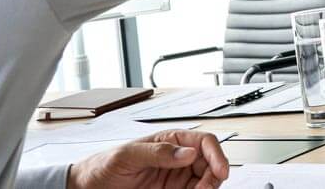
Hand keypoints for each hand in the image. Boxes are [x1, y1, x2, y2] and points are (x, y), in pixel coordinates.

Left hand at [67, 129, 228, 188]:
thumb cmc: (103, 166)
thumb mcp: (127, 155)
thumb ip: (158, 151)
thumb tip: (185, 152)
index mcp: (170, 141)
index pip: (203, 142)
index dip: (216, 154)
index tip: (220, 171)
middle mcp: (177, 157)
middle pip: (210, 162)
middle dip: (214, 175)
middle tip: (207, 188)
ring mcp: (176, 177)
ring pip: (206, 180)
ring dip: (208, 187)